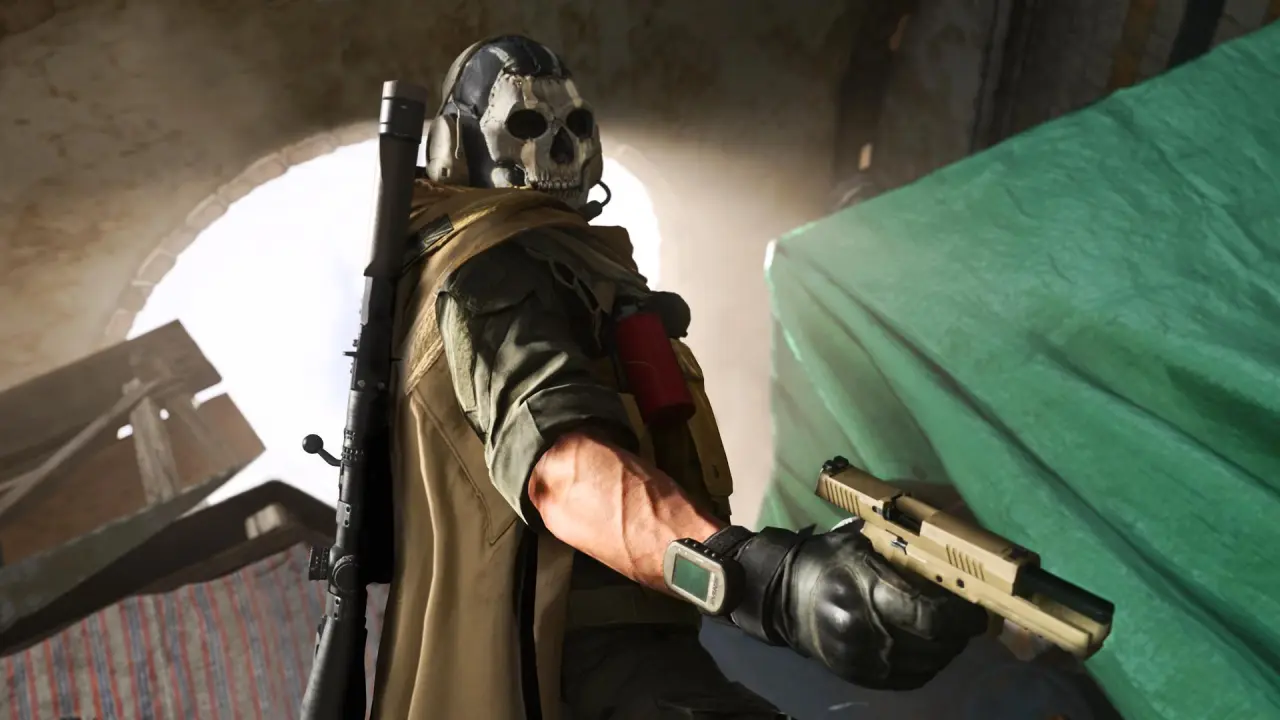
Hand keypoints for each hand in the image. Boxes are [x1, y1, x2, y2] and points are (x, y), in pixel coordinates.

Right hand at [719, 525, 988, 689]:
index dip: (963, 617)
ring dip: (948, 650)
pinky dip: (930, 665)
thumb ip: (902, 557)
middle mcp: (866, 633)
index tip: (976, 609)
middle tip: (970, 619)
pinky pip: (911, 679)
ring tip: (952, 632)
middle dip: (961, 633)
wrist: (783, 597)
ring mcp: (863, 660)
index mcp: (866, 594)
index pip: (931, 617)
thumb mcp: (861, 546)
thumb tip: (951, 564)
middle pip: (935, 644)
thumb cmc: (827, 562)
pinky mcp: (861, 677)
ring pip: (928, 664)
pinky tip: (931, 649)